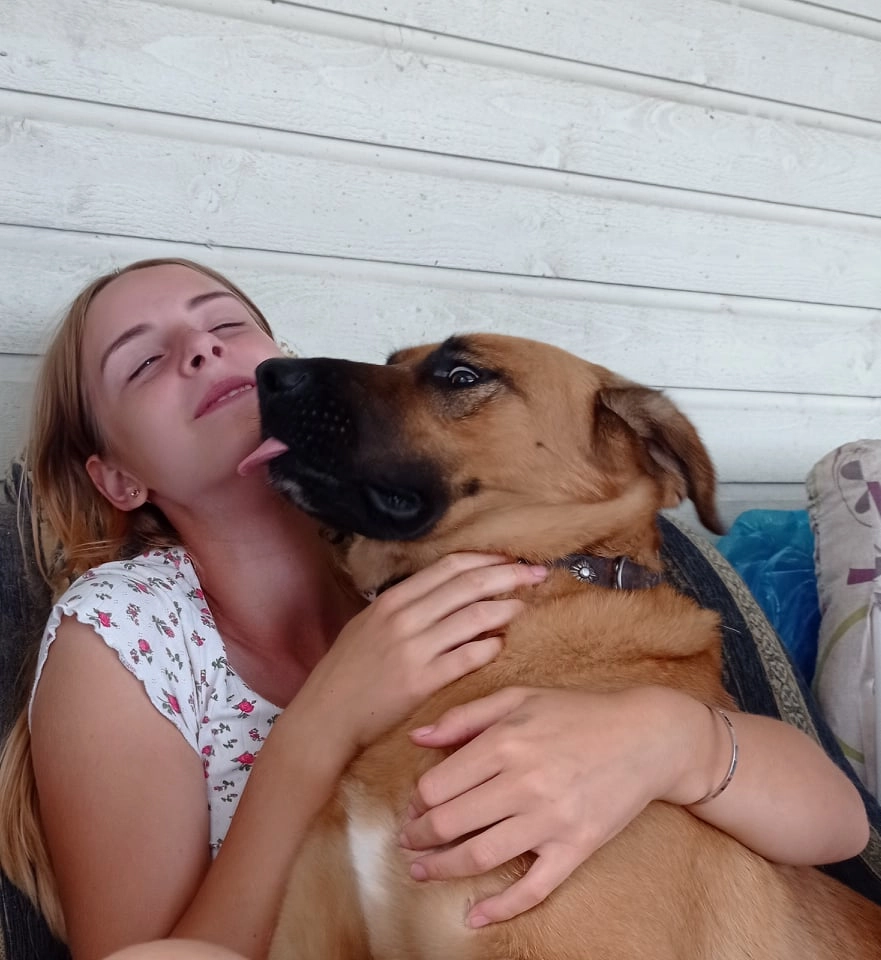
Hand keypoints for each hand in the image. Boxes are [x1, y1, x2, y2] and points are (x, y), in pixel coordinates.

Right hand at [298, 554, 547, 754]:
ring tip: (523, 607)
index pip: (449, 567)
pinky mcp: (422, 681)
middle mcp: (404, 618)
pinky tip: (500, 644)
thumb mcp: (367, 626)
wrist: (326, 717)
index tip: (511, 560)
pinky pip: (467, 657)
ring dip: (504, 609)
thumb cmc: (345, 672)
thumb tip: (441, 594)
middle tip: (536, 575)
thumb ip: (402, 608)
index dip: (486, 560)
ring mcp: (414, 649)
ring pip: (473, 617)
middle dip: (508, 576)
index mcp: (392, 600)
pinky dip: (488, 646)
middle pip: (468, 585)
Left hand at [400, 685, 696, 926]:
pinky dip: (500, 908)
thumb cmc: (577, 712)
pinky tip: (474, 915)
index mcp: (505, 742)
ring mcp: (550, 820)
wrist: (646, 736)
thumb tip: (418, 738)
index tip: (413, 807)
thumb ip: (464, 716)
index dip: (416, 802)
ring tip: (422, 870)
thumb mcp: (519, 698)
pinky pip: (533, 888)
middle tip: (409, 840)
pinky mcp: (576, 847)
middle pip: (450, 823)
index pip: (438, 786)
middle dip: (419, 837)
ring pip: (480, 856)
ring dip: (442, 869)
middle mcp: (524, 783)